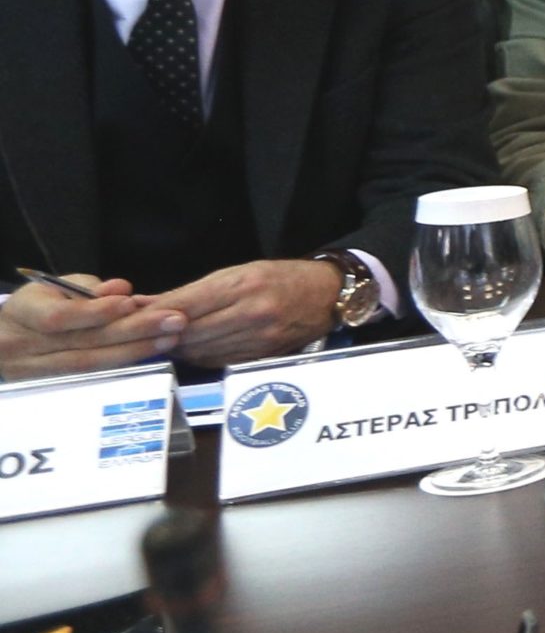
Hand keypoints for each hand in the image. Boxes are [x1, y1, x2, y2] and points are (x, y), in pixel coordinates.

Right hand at [0, 275, 172, 379]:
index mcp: (22, 314)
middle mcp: (25, 347)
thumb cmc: (37, 306)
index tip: (130, 303)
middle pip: (83, 343)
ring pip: (90, 364)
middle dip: (133, 332)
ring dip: (135, 351)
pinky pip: (91, 378)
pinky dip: (123, 365)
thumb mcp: (54, 288)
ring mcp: (36, 372)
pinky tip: (151, 354)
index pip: (58, 317)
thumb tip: (121, 289)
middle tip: (174, 321)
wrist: (4, 339)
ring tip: (170, 338)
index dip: (95, 312)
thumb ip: (87, 288)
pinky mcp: (49, 387)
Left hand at [130, 259, 340, 368]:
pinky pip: (217, 361)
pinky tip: (188, 350)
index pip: (187, 303)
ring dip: (176, 347)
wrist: (326, 295)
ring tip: (158, 342)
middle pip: (190, 331)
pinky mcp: (261, 355)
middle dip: (160, 333)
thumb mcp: (239, 272)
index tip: (130, 315)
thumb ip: (193, 291)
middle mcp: (253, 313)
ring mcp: (259, 337)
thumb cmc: (281, 278)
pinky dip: (197, 357)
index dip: (155, 313)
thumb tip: (146, 303)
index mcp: (245, 285)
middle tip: (136, 333)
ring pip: (200, 350)